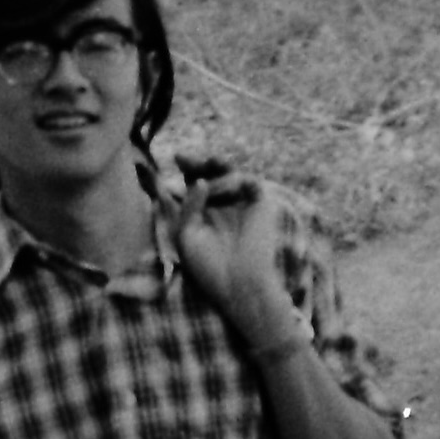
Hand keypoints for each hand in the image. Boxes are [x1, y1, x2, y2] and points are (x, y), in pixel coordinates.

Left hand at [169, 174, 295, 349]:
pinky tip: (222, 191)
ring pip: (230, 173)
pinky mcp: (261, 205)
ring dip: (214, 174)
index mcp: (205, 213)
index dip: (188, 167)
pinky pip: (248, 181)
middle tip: (188, 159)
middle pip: (213, 173)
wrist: (238, 283)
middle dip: (201, 162)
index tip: (177, 155)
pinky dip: (232, 181)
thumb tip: (198, 180)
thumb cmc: (208, 265)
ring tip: (204, 184)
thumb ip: (188, 205)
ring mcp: (243, 204)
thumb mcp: (186, 234)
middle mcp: (224, 206)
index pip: (196, 182)